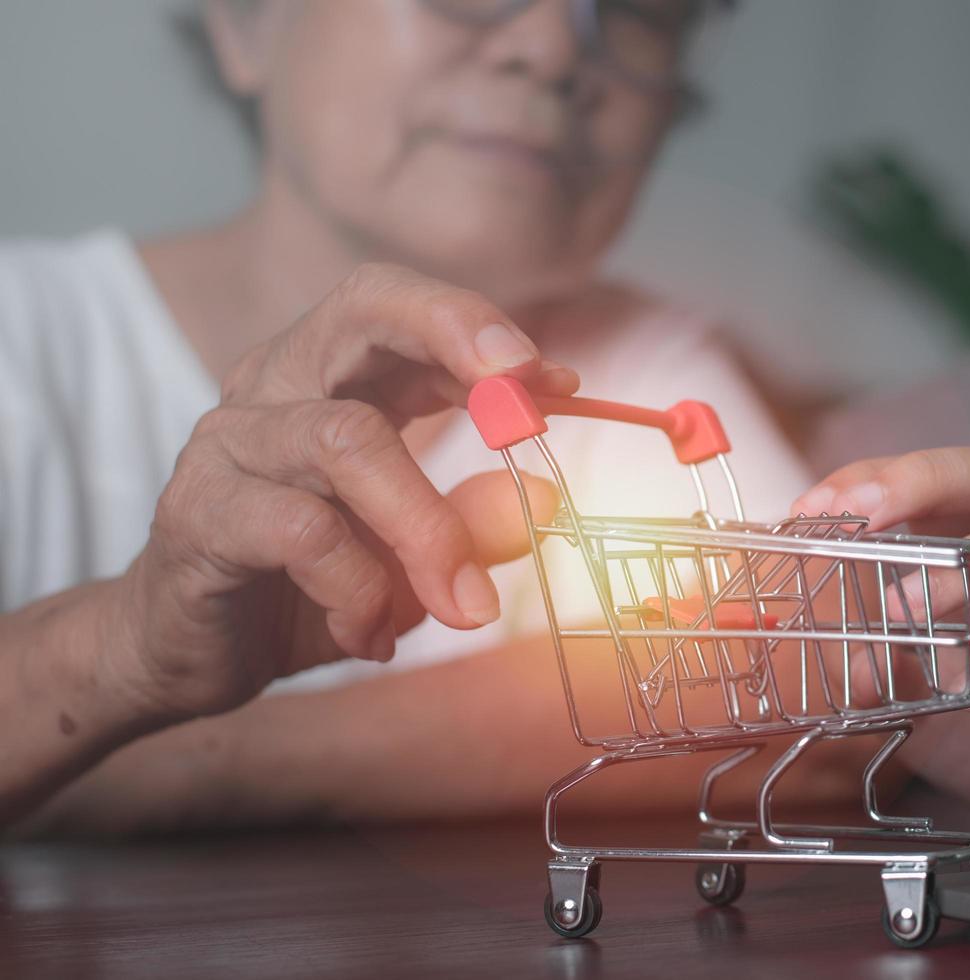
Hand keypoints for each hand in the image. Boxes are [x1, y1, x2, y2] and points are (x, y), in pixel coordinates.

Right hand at [113, 264, 575, 721]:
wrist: (185, 652)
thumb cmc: (307, 586)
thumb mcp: (414, 559)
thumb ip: (473, 521)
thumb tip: (543, 497)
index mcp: (332, 375)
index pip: (398, 306)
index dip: (480, 329)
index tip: (558, 383)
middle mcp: (275, 386)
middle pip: (361, 313)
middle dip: (455, 340)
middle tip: (524, 408)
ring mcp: (228, 441)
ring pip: (348, 440)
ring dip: (428, 529)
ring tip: (463, 606)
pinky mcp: (196, 512)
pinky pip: (302, 531)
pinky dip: (360, 589)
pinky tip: (373, 635)